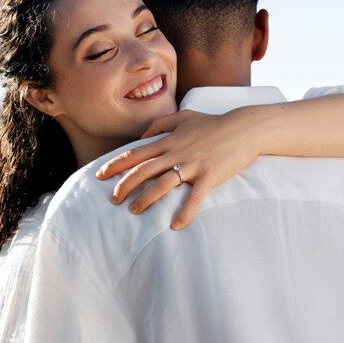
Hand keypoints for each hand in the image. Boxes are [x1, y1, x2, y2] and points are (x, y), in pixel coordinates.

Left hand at [97, 108, 261, 229]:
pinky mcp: (209, 176)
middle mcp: (176, 152)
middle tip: (112, 199)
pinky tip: (176, 225)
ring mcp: (192, 165)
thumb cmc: (213, 123)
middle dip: (125, 185)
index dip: (116, 164)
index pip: (136, 153)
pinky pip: (194, 197)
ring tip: (134, 211)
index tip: (100, 175)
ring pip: (163, 184)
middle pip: (144, 170)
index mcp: (169, 141)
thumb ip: (161, 123)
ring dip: (146, 199)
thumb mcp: (184, 117)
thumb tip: (142, 135)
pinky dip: (185, 212)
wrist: (243, 128)